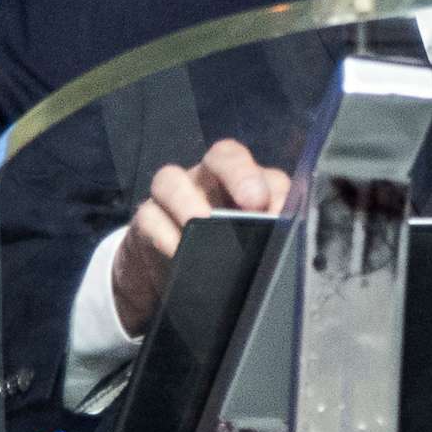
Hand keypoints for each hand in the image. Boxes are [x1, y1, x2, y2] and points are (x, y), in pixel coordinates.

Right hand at [111, 138, 291, 336]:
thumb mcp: (251, 240)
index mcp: (243, 180)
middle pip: (221, 156)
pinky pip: (149, 218)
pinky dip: (164, 236)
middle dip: (239, 173)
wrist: (173, 275)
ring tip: (204, 230)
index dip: (264, 178)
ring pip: (171, 179)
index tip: (271, 206)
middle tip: (251, 203)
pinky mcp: (145, 222)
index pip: (261, 164)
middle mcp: (207, 178)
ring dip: (189, 203)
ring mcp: (171, 197)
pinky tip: (178, 254)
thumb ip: (270, 232)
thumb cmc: (223, 251)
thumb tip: (286, 239)